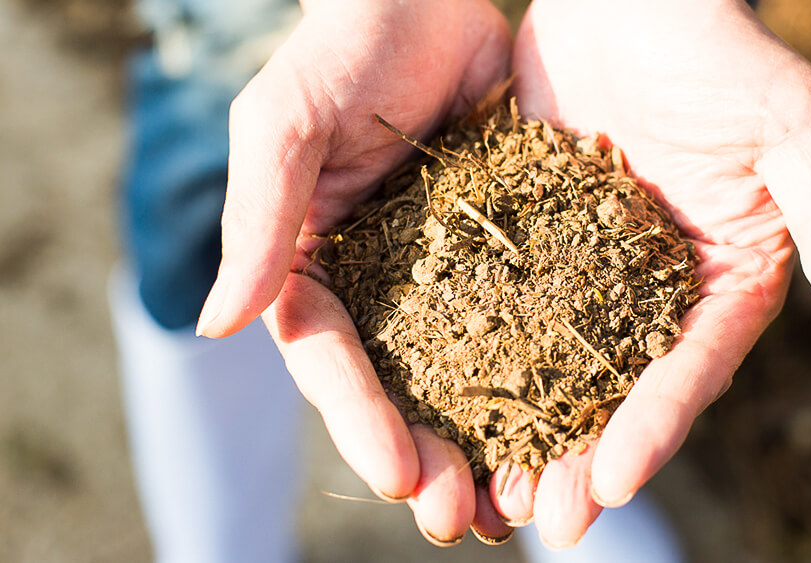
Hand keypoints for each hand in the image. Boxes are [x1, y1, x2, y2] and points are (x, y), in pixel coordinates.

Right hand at [195, 0, 513, 544]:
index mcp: (317, 267)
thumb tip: (216, 323)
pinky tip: (575, 421)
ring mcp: (450, 274)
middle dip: (428, 455)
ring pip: (470, 372)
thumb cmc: (344, 47)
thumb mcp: (285, 125)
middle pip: (401, 387)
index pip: (332, 360)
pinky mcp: (513, 251)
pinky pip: (534, 320)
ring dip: (490, 440)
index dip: (359, 420)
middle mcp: (383, 285)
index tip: (395, 477)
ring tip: (522, 502)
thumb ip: (258, 220)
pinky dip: (548, 375)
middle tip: (461, 519)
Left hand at [496, 0, 810, 547]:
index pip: (692, 365)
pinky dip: (481, 356)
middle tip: (546, 517)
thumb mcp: (792, 129)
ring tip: (491, 490)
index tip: (609, 484)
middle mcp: (659, 283)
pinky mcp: (536, 236)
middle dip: (585, 454)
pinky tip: (447, 401)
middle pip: (623, 385)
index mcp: (726, 274)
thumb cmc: (721, 45)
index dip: (655, 427)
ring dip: (529, 427)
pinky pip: (507, 304)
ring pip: (559, 362)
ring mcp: (592, 265)